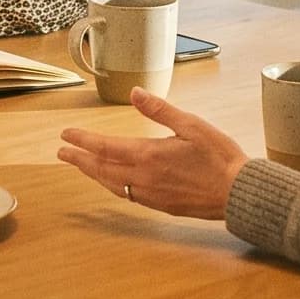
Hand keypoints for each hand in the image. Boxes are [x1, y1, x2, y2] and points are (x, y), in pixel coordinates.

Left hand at [57, 88, 247, 220]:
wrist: (238, 193)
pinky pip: (126, 195)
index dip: (83, 140)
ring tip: (80, 165)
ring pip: (112, 184)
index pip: (106, 147)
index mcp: (149, 155)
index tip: (66, 135)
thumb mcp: (192, 125)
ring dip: (93, 173)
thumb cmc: (219, 157)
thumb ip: (160, 110)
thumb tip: (135, 93)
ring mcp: (151, 194)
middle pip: (102, 168)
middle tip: (62, 152)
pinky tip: (111, 182)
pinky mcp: (161, 205)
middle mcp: (144, 177)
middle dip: (80, 159)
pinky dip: (112, 186)